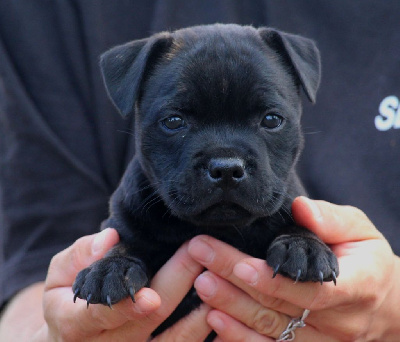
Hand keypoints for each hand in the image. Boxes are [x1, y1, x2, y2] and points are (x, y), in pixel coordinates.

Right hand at [1, 228, 210, 341]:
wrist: (71, 332)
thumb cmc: (68, 294)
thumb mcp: (62, 271)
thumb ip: (82, 254)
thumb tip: (109, 239)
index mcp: (74, 323)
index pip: (101, 315)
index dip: (127, 306)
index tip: (152, 296)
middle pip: (147, 321)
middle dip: (177, 284)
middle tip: (201, 253)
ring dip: (198, 315)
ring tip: (219, 280)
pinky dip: (202, 332)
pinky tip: (221, 310)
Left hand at [188, 197, 399, 340]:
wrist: (385, 301)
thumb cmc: (366, 258)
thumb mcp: (360, 229)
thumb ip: (330, 219)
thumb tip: (301, 207)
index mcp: (357, 287)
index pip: (311, 289)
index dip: (273, 280)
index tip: (240, 264)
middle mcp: (340, 321)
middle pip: (280, 307)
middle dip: (236, 283)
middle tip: (202, 261)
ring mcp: (323, 341)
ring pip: (270, 331)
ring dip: (232, 309)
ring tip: (201, 286)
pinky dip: (240, 337)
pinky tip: (215, 321)